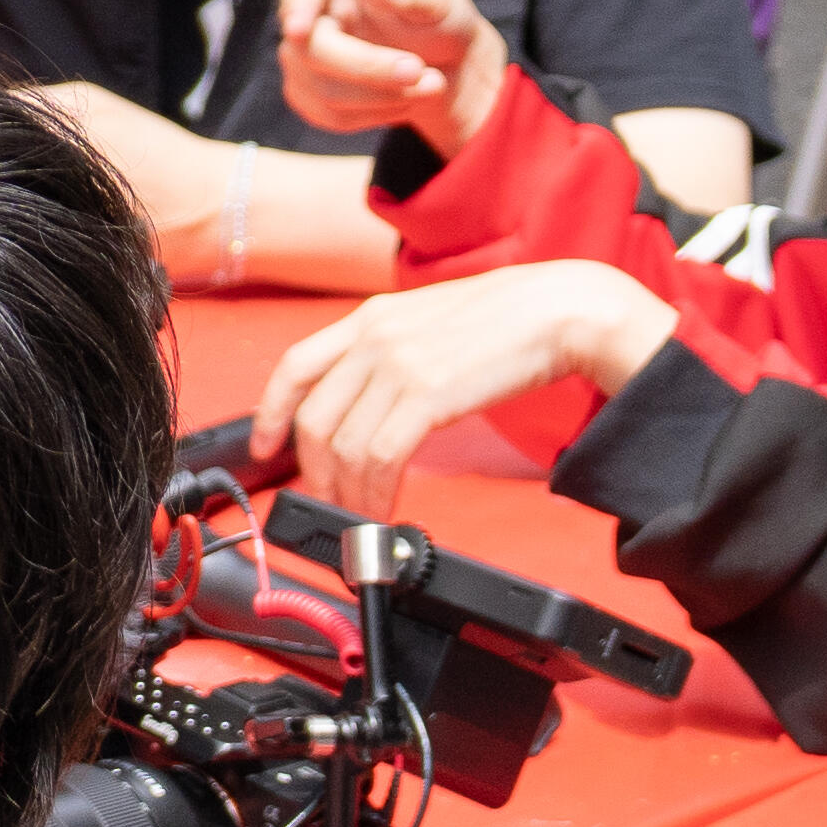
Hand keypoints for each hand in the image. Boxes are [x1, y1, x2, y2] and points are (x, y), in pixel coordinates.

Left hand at [248, 262, 676, 518]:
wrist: (561, 310)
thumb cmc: (509, 321)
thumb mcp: (429, 324)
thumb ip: (391, 355)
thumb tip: (371, 406)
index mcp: (370, 317)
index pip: (296, 366)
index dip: (271, 413)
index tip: (266, 446)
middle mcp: (373, 337)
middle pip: (314, 417)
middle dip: (315, 472)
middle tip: (331, 501)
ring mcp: (397, 364)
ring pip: (343, 445)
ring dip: (347, 493)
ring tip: (362, 516)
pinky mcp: (426, 393)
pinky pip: (379, 457)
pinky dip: (375, 493)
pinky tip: (386, 506)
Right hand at [267, 0, 512, 157]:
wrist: (443, 62)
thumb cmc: (437, 20)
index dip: (297, 8)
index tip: (299, 29)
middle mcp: (308, 15)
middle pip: (311, 51)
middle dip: (368, 69)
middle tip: (420, 73)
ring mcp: (302, 59)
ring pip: (325, 91)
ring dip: (384, 96)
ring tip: (433, 83)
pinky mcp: (309, 96)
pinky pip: (333, 116)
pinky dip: (377, 114)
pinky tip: (407, 97)